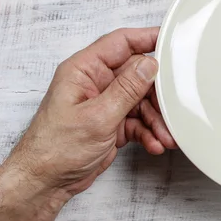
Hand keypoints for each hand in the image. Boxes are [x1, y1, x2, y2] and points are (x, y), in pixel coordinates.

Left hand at [3, 27, 175, 197]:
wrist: (47, 182)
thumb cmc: (55, 148)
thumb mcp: (97, 116)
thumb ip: (127, 89)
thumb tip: (149, 65)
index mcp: (84, 70)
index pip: (121, 43)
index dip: (147, 38)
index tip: (171, 41)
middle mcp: (96, 83)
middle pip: (138, 76)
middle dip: (158, 95)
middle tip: (173, 107)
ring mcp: (105, 103)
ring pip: (142, 101)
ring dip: (157, 119)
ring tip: (166, 135)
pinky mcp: (112, 122)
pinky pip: (139, 121)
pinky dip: (149, 132)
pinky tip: (154, 143)